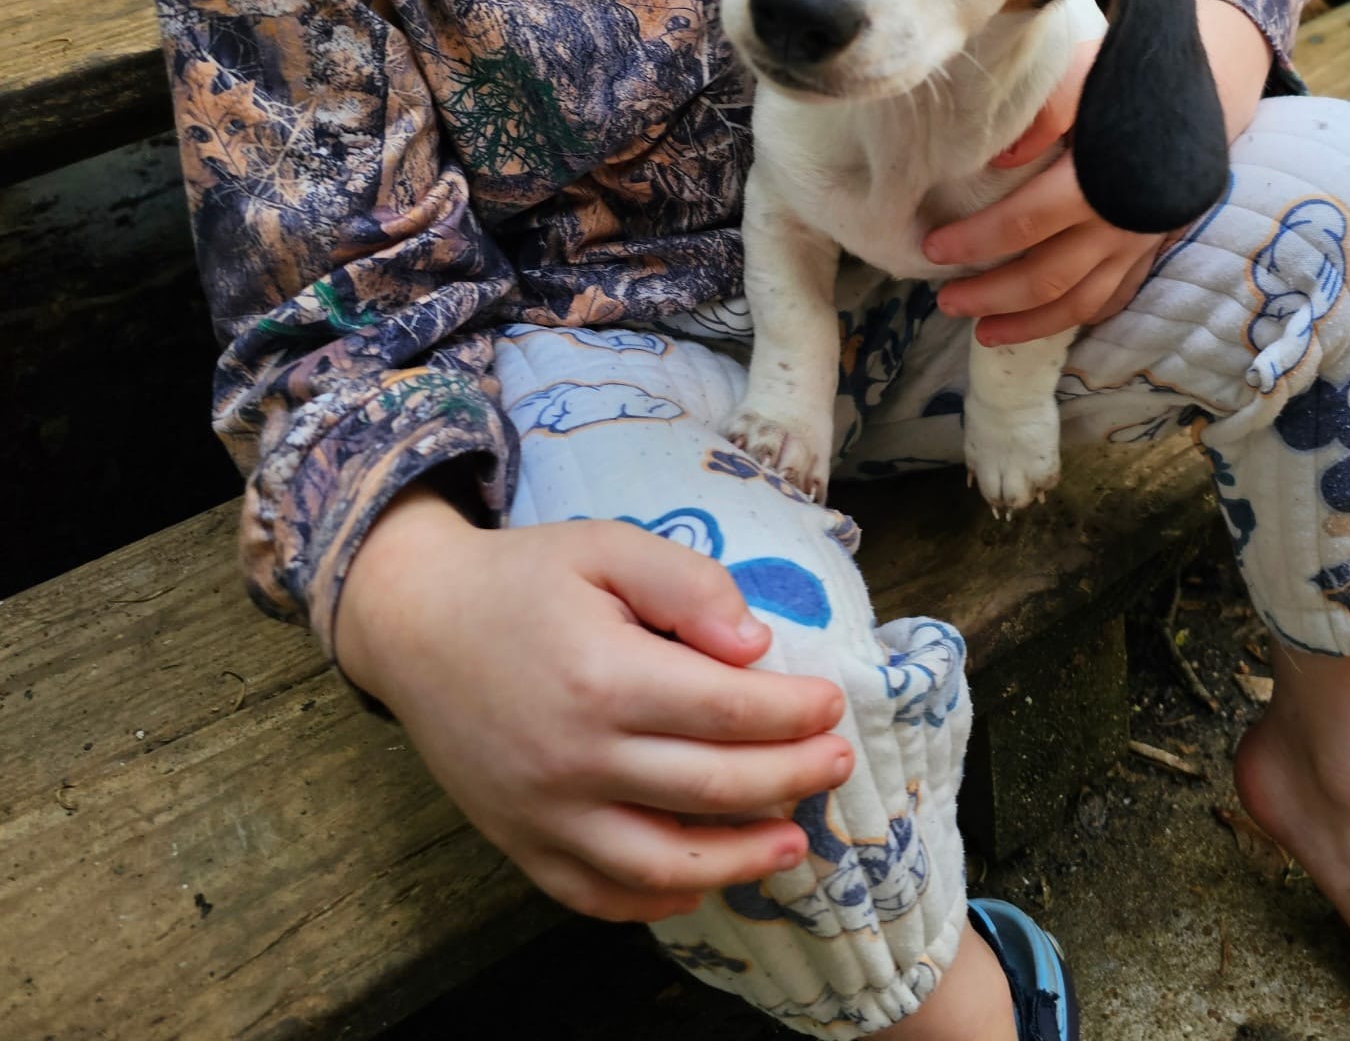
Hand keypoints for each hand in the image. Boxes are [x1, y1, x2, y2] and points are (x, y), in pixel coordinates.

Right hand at [335, 483, 852, 923]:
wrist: (415, 622)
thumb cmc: (522, 578)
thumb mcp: (607, 547)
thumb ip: (688, 584)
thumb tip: (756, 646)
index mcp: (605, 676)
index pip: (730, 711)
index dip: (796, 713)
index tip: (832, 705)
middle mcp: (575, 757)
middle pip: (715, 788)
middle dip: (793, 779)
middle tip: (837, 764)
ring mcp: (544, 812)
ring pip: (664, 864)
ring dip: (742, 861)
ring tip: (795, 843)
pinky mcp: (518, 842)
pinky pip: (596, 895)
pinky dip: (655, 901)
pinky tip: (700, 882)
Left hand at [924, 0, 1272, 343]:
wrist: (1206, 88)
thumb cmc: (1130, 79)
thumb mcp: (1088, 72)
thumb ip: (1048, 109)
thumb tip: (1000, 159)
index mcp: (1099, 180)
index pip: (1024, 223)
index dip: (975, 241)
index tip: (932, 248)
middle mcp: (1120, 223)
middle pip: (1047, 277)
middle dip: (991, 296)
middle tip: (945, 302)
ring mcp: (1138, 245)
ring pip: (1079, 302)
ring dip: (1028, 324)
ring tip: (983, 332)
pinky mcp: (1148, 252)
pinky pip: (1111, 298)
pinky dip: (1075, 317)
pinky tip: (1042, 325)